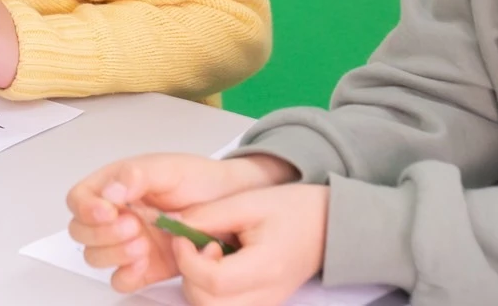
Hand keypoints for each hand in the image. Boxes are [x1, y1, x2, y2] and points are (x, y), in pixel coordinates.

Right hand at [67, 153, 298, 292]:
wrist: (232, 204)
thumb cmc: (198, 180)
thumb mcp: (168, 168)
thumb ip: (137, 175)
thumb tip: (110, 191)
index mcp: (114, 187)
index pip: (79, 199)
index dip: (86, 208)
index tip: (109, 211)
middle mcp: (115, 215)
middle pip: (81, 232)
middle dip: (102, 234)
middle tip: (134, 228)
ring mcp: (128, 243)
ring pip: (95, 257)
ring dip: (113, 254)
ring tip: (143, 246)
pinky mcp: (145, 267)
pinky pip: (120, 279)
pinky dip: (125, 275)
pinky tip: (142, 265)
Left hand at [171, 183, 328, 305]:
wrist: (324, 227)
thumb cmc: (290, 210)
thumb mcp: (247, 202)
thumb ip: (208, 216)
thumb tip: (173, 225)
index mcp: (266, 267)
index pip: (214, 281)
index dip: (188, 259)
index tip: (183, 235)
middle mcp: (265, 296)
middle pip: (207, 304)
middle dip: (189, 275)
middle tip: (198, 246)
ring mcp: (263, 305)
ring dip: (196, 285)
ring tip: (209, 256)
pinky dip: (208, 292)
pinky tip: (216, 266)